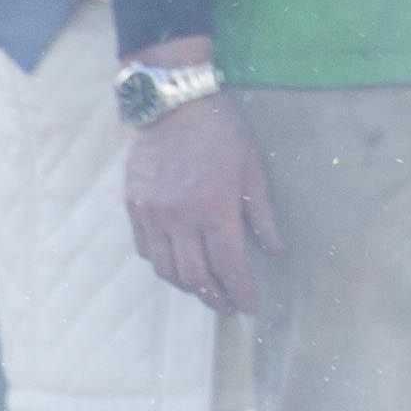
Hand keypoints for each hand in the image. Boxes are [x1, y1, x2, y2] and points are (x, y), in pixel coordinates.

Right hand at [125, 90, 278, 313]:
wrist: (173, 104)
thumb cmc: (220, 132)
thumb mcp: (252, 168)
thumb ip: (262, 214)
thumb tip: (275, 251)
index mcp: (215, 207)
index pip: (229, 265)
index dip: (242, 291)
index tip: (251, 306)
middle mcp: (181, 218)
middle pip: (195, 277)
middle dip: (214, 297)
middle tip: (228, 305)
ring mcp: (154, 215)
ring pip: (167, 270)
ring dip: (188, 287)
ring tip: (205, 290)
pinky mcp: (135, 209)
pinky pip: (147, 251)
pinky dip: (163, 265)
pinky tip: (178, 263)